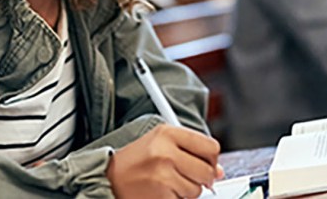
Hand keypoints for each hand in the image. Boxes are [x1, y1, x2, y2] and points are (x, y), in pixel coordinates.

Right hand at [107, 124, 223, 198]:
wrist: (107, 178)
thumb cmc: (136, 160)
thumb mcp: (160, 143)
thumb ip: (190, 150)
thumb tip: (219, 170)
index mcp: (168, 133)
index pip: (211, 147)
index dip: (212, 159)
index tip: (206, 164)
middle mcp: (165, 152)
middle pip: (207, 171)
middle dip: (202, 179)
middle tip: (188, 177)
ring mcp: (162, 175)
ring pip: (196, 190)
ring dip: (187, 192)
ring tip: (169, 184)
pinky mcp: (159, 195)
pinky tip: (163, 192)